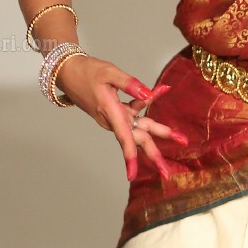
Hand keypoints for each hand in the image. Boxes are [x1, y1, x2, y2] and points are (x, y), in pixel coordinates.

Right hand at [54, 54, 187, 180]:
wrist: (67, 71)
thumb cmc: (86, 71)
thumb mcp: (109, 72)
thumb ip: (130, 83)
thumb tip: (148, 94)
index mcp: (110, 112)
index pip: (124, 138)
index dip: (130, 157)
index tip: (133, 176)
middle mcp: (113, 119)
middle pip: (138, 140)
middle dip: (154, 156)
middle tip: (168, 173)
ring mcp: (115, 117)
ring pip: (140, 128)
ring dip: (160, 131)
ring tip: (181, 138)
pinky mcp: (115, 111)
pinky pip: (135, 111)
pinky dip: (147, 103)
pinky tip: (161, 90)